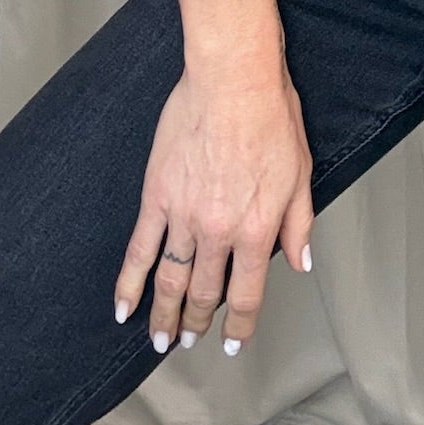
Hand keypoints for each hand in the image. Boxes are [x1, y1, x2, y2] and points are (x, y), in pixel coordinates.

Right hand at [113, 59, 313, 356]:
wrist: (234, 80)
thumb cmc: (272, 117)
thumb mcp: (301, 172)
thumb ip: (299, 224)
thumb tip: (300, 262)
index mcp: (257, 228)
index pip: (247, 295)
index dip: (239, 326)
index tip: (232, 344)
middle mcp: (218, 231)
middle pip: (204, 293)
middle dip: (197, 324)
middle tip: (190, 340)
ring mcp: (184, 216)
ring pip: (170, 281)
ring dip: (164, 316)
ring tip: (159, 340)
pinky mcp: (157, 196)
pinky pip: (139, 249)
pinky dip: (128, 282)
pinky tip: (122, 305)